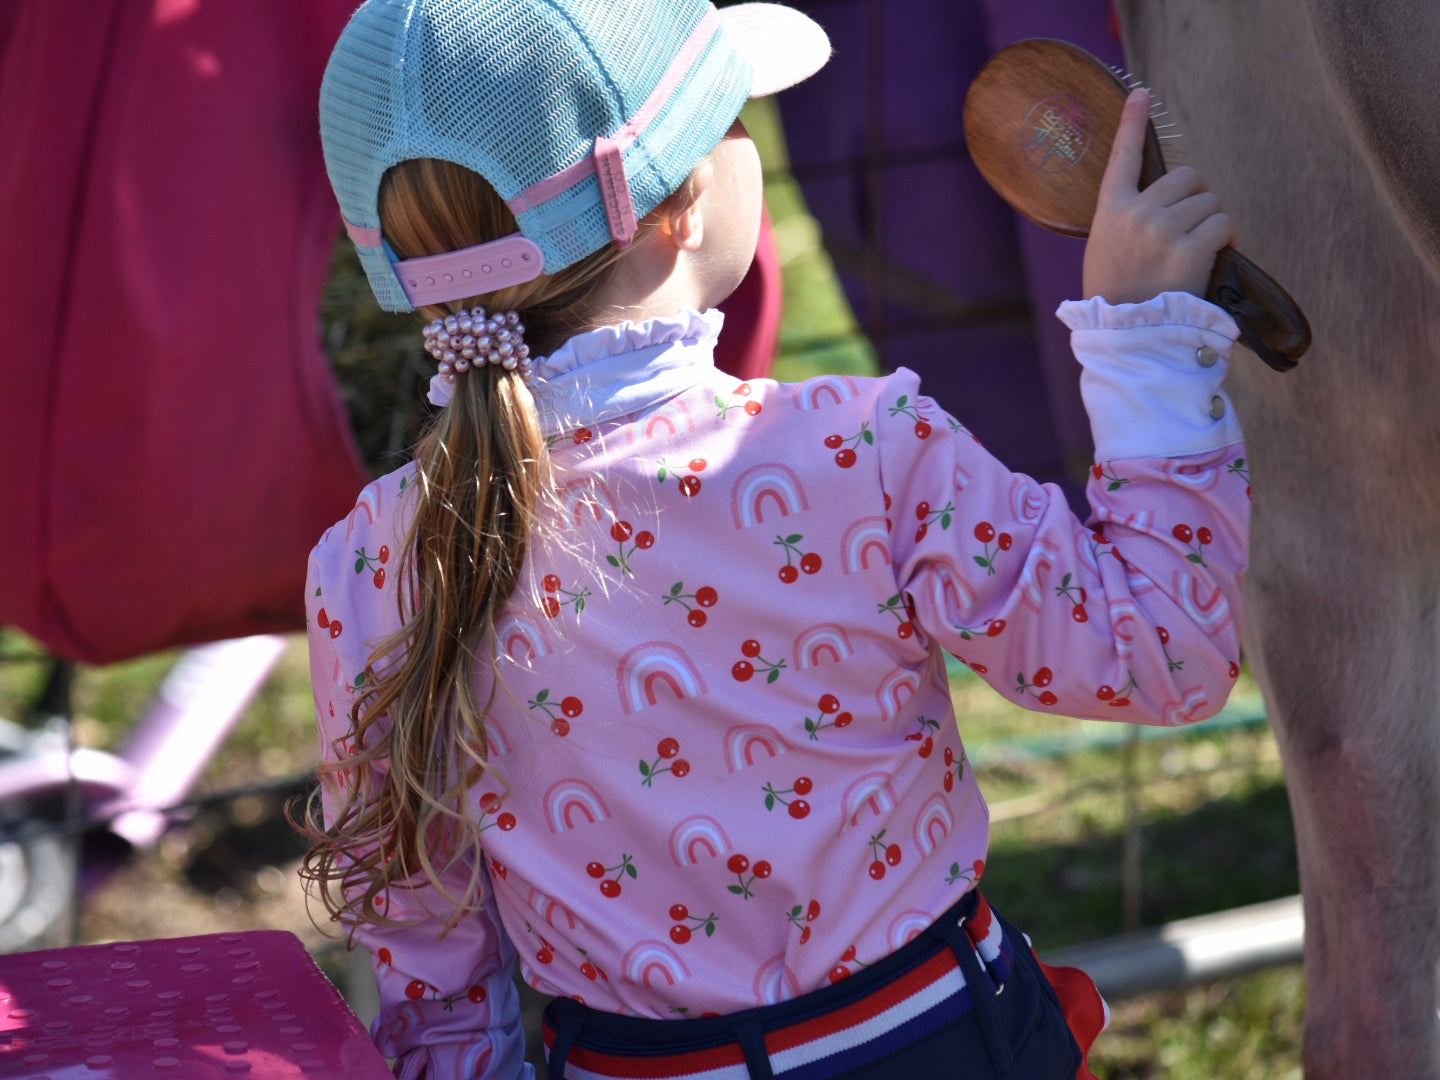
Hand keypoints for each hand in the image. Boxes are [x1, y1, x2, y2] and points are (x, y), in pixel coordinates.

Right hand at [1083, 89, 1238, 303]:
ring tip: (1202, 248)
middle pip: (1187, 178)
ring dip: (1213, 220)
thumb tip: (1171, 203)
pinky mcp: (1190, 248)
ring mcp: (1162, 229)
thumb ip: (1130, 221)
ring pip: (1209, 201)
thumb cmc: (1118, 296)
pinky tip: (1217, 255)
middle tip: (1194, 227)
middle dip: (1198, 198)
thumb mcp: (1107, 251)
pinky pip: (1223, 223)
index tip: (1140, 94)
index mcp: (1110, 211)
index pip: (1122, 157)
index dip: (1133, 123)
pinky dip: (1228, 237)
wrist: (1127, 335)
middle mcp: (1136, 213)